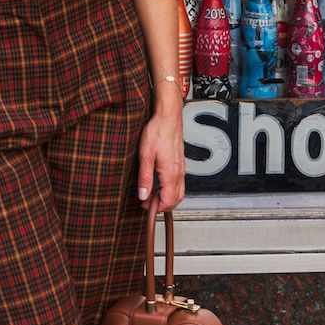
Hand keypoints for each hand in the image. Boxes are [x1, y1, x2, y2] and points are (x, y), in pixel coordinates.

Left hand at [138, 83, 185, 209]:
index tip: (144, 205)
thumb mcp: (145, 156)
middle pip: (176, 200)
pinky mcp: (180, 164)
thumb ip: (145, 178)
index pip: (168, 201)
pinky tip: (159, 184)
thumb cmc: (157, 132)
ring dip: (167, 198)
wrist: (168, 117)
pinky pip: (179, 183)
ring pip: (179, 193)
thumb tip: (143, 195)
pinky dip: (170, 189)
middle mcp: (179, 173)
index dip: (155, 207)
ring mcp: (181, 169)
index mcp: (171, 174)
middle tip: (148, 203)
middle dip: (163, 206)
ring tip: (152, 194)